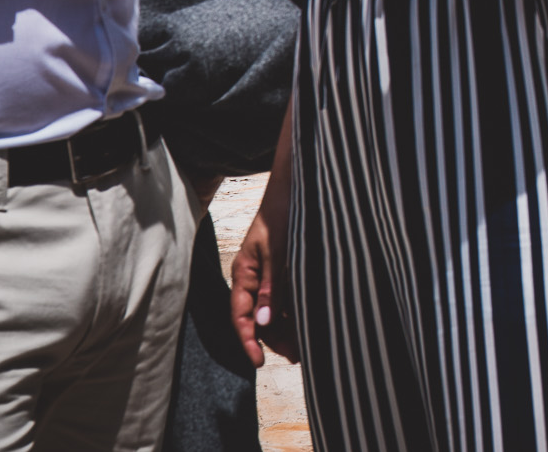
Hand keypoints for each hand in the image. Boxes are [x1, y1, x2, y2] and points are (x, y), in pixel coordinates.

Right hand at [230, 204, 296, 365]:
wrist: (295, 186)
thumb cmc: (282, 214)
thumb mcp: (279, 250)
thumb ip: (272, 285)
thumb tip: (263, 321)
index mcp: (244, 273)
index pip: (240, 315)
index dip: (248, 340)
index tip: (258, 361)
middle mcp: (253, 277)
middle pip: (257, 318)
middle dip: (273, 339)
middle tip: (296, 356)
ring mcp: (267, 274)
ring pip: (272, 310)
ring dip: (285, 328)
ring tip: (304, 347)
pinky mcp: (282, 270)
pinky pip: (283, 298)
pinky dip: (293, 312)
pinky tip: (306, 323)